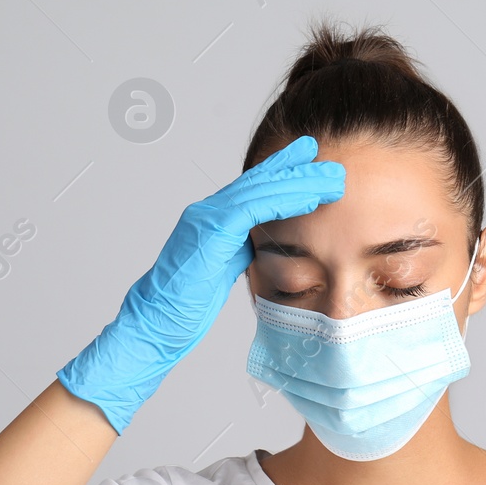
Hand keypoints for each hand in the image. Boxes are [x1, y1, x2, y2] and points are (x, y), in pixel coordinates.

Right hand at [57, 135, 344, 433]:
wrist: (155, 323)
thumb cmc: (183, 306)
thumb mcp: (220, 271)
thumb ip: (237, 250)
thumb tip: (259, 243)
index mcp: (210, 221)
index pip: (251, 189)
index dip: (280, 172)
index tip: (309, 161)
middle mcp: (206, 213)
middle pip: (257, 182)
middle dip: (295, 169)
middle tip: (329, 161)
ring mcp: (205, 220)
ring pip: (258, 190)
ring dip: (298, 183)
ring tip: (331, 179)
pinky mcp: (209, 234)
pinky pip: (251, 209)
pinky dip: (282, 201)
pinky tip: (308, 199)